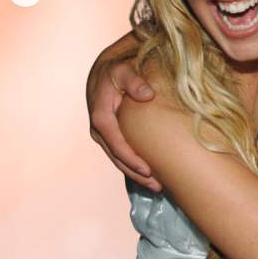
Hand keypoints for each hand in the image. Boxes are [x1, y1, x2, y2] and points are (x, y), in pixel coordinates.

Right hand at [86, 37, 159, 189]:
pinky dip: (133, 166)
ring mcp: (104, 136)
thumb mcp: (123, 70)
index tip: (147, 170)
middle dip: (136, 174)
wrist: (103, 72)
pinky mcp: (110, 137)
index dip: (130, 159)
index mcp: (101, 117)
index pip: (116, 143)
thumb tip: (148, 94)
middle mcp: (100, 130)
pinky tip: (149, 176)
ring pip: (119, 160)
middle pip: (118, 158)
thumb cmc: (115, 70)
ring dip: (135, 175)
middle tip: (158, 186)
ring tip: (157, 187)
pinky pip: (121, 155)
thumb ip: (134, 80)